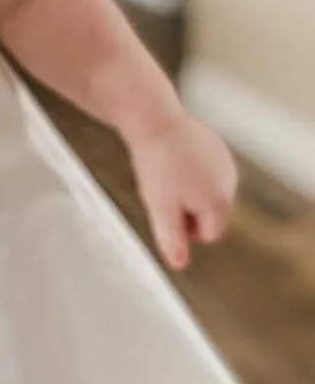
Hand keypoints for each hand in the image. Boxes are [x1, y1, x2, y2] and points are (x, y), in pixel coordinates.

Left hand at [127, 111, 237, 270]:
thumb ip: (171, 238)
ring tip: (164, 168)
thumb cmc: (155, 165)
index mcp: (221, 202)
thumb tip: (179, 265)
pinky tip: (169, 154)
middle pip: (208, 213)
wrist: (152, 118)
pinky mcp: (214, 144)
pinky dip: (185, 168)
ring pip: (203, 190)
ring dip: (186, 188)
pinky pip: (199, 169)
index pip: (208, 235)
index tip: (163, 204)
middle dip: (186, 207)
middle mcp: (230, 182)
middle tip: (161, 186)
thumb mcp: (160, 207)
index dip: (182, 226)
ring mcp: (224, 161)